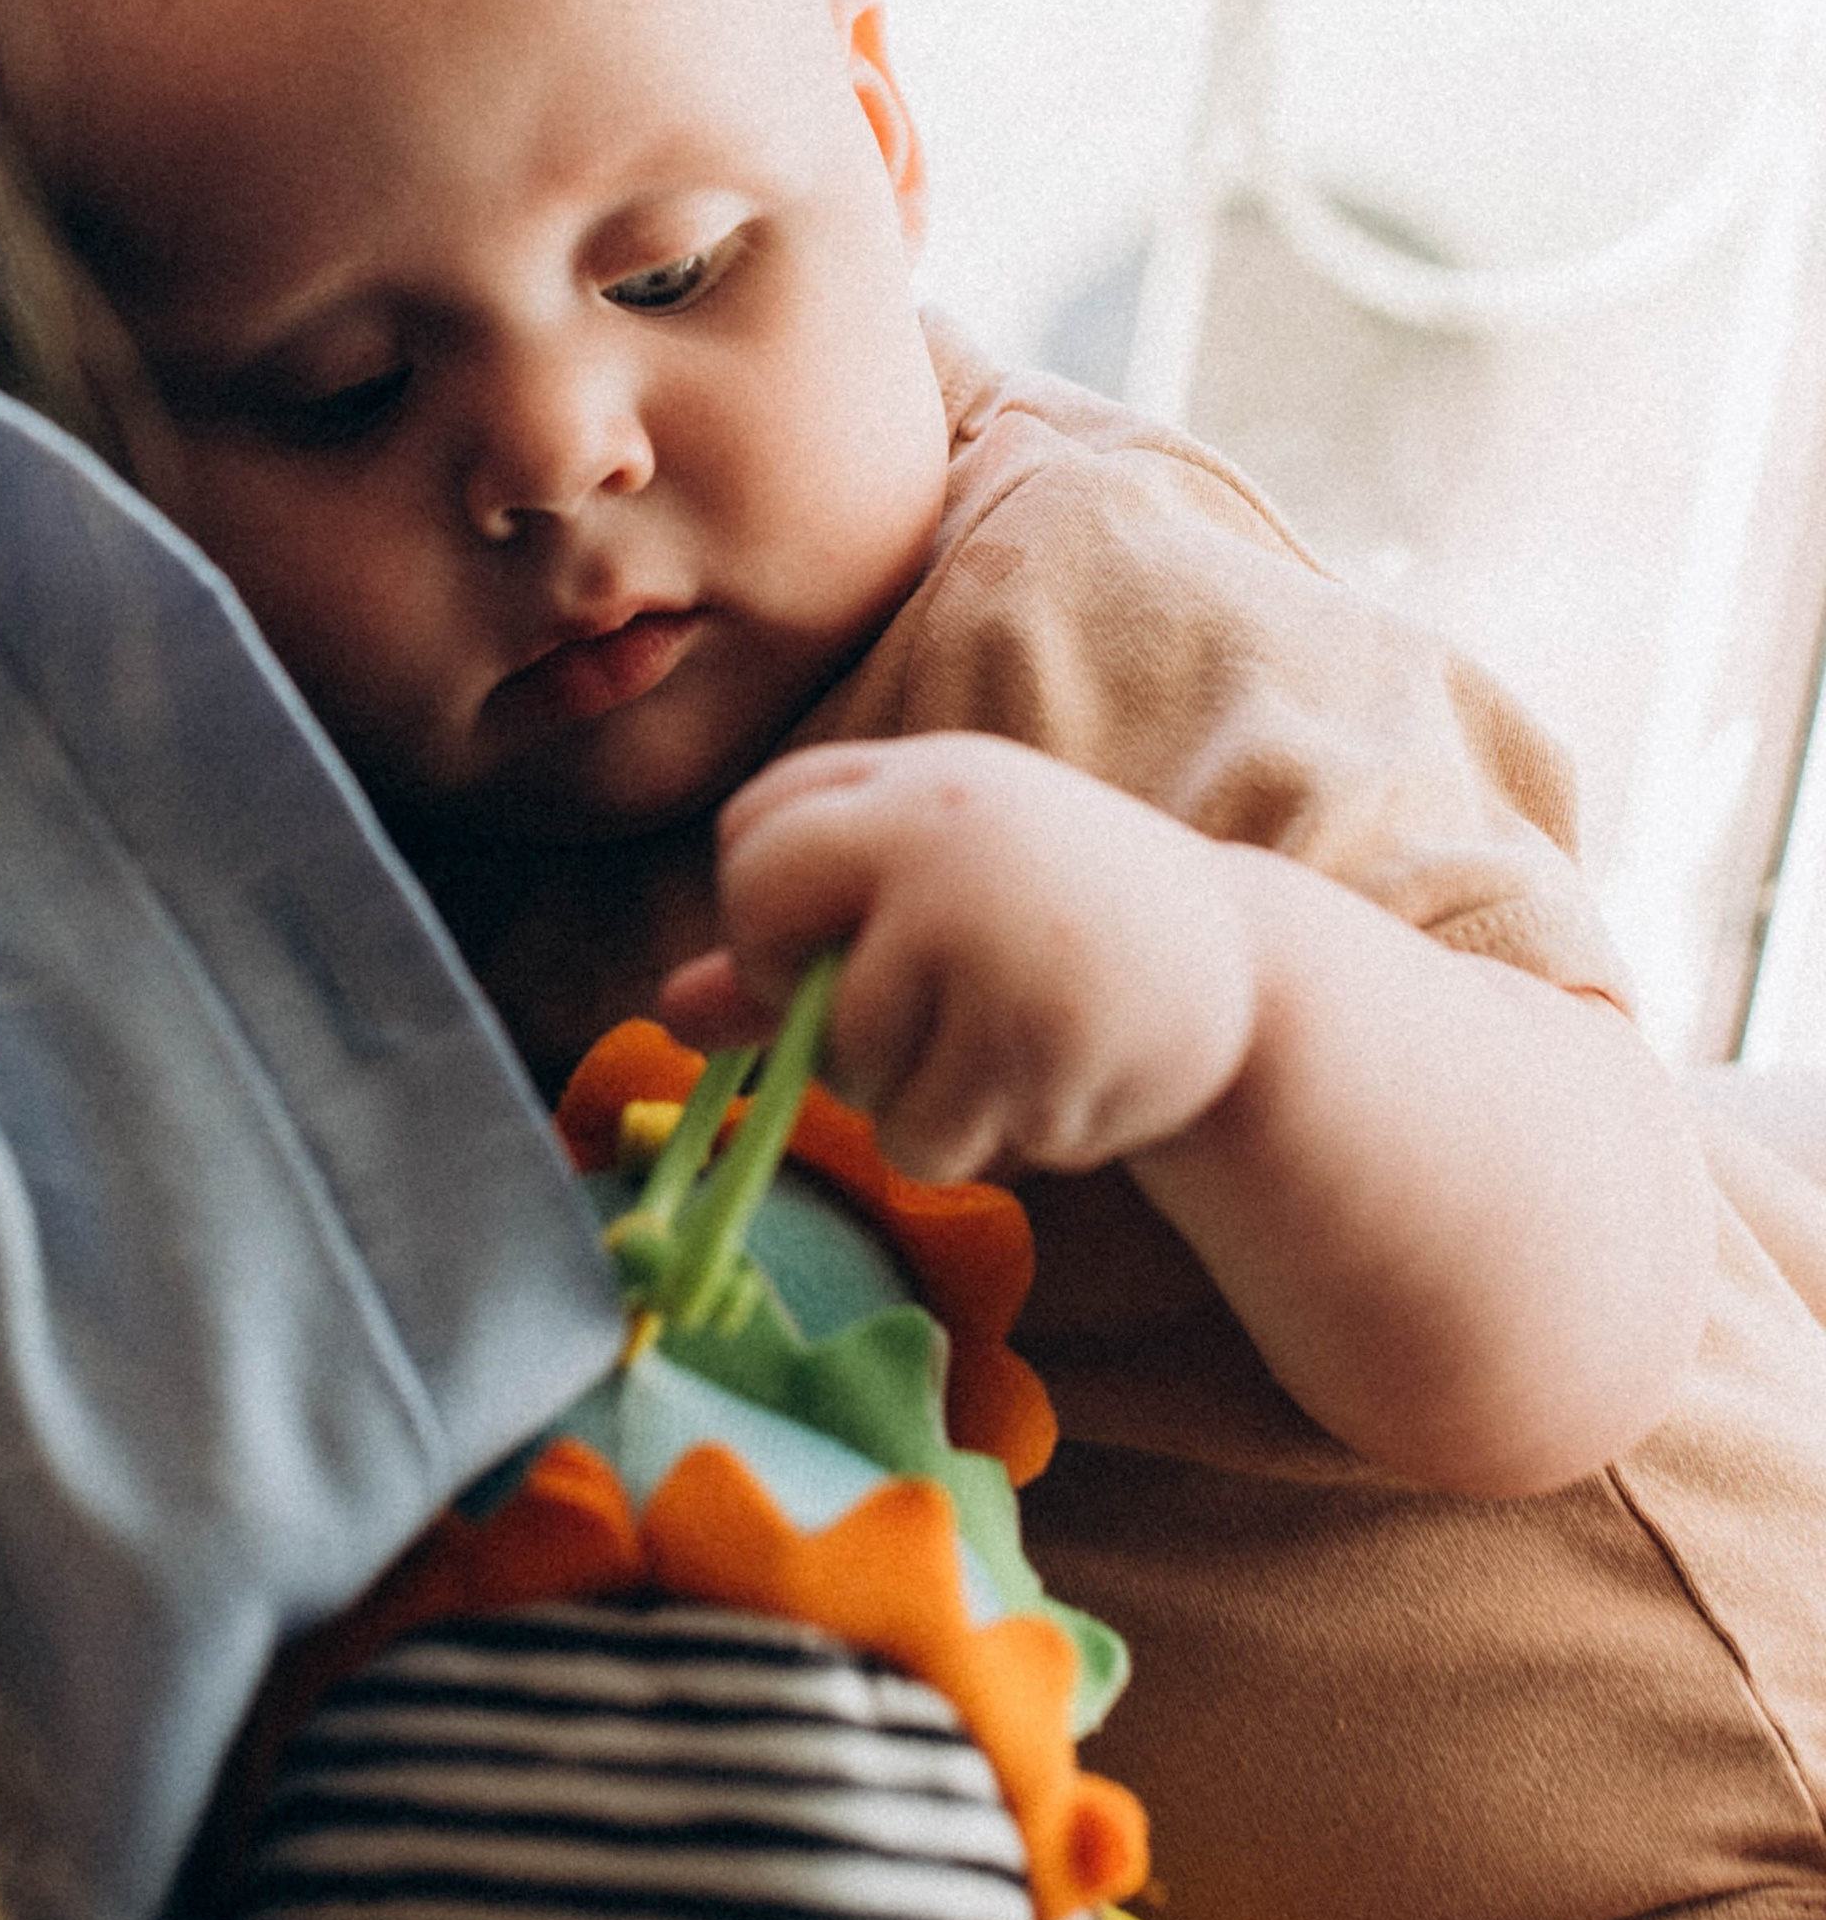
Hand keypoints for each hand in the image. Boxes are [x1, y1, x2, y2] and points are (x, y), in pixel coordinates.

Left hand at [660, 732, 1260, 1182]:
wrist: (1251, 982)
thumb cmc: (1061, 935)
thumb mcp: (935, 904)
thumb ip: (801, 951)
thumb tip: (669, 1008)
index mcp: (921, 779)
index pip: (754, 825)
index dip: (765, 906)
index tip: (830, 946)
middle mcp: (944, 830)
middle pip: (762, 905)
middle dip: (800, 990)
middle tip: (889, 1014)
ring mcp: (986, 930)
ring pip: (845, 1051)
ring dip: (903, 1089)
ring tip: (1000, 1050)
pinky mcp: (1032, 1035)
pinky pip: (917, 1133)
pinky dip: (961, 1140)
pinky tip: (1042, 1089)